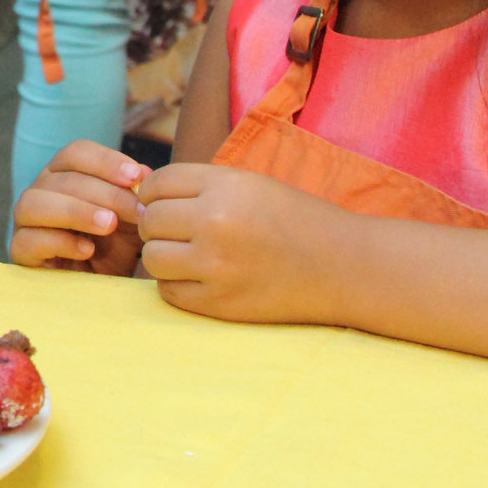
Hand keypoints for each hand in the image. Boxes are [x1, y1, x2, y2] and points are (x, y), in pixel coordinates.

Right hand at [10, 139, 150, 272]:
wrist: (98, 290)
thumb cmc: (112, 248)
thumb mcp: (129, 220)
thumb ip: (134, 195)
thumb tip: (143, 172)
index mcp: (64, 174)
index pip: (76, 153)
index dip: (105, 160)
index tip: (137, 177)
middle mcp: (40, 191)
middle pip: (62, 178)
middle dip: (104, 193)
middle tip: (137, 211)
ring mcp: (25, 221)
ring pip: (35, 203)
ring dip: (75, 211)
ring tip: (108, 225)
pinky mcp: (20, 252)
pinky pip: (28, 239)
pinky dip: (59, 242)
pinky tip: (87, 250)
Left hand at [136, 163, 344, 321]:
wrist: (344, 267)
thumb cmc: (295, 220)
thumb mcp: (250, 184)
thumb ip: (200, 186)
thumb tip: (143, 197)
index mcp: (225, 186)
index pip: (156, 184)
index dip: (155, 194)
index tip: (169, 204)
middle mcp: (216, 222)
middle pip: (149, 220)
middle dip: (157, 225)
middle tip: (179, 232)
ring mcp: (216, 266)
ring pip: (151, 257)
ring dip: (163, 256)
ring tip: (188, 254)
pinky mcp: (219, 303)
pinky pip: (168, 292)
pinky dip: (176, 285)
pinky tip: (200, 278)